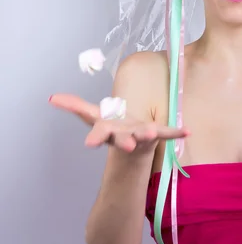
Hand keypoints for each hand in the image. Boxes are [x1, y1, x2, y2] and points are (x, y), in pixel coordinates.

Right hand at [49, 93, 189, 153]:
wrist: (132, 146)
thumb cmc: (112, 127)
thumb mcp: (92, 115)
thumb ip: (74, 106)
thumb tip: (52, 97)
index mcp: (108, 131)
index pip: (99, 134)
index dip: (95, 138)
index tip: (89, 144)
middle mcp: (124, 136)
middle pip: (122, 139)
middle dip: (125, 141)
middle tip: (128, 144)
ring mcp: (141, 136)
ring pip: (145, 136)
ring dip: (149, 134)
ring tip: (152, 131)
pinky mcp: (157, 134)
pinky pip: (168, 133)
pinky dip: (177, 132)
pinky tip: (188, 131)